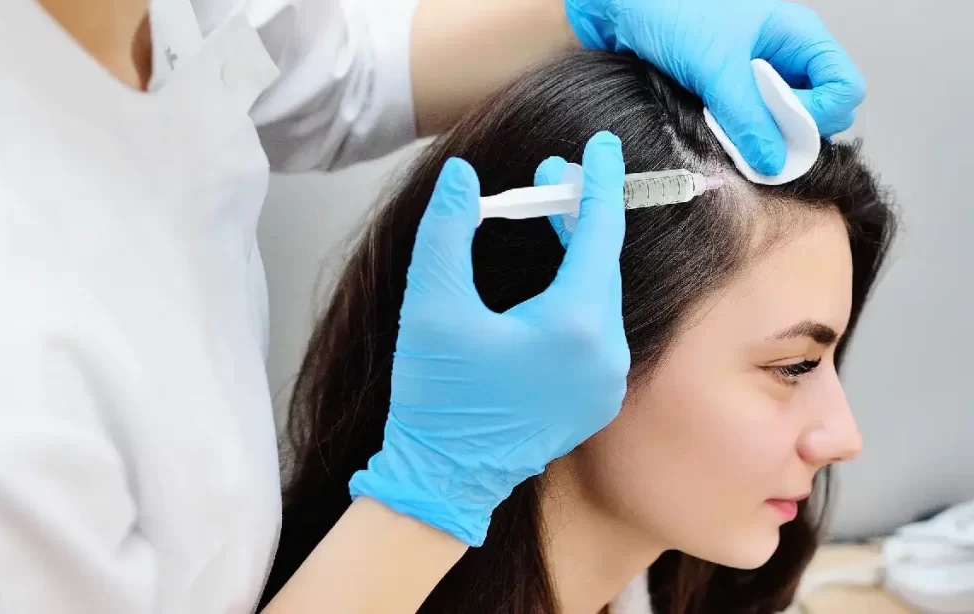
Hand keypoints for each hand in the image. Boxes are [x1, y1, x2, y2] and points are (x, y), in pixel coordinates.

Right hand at [348, 132, 629, 546]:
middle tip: (550, 177)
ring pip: (600, 296)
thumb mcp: (431, 304)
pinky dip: (579, 294)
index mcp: (574, 325)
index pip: (599, 233)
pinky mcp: (597, 398)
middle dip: (579, 214)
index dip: (596, 182)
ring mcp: (607, 381)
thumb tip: (460, 175)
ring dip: (579, 255)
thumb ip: (447, 230)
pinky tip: (551, 278)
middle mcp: (607, 353)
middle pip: (602, 263)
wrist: (444, 477)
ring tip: (548, 219)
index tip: (601, 144)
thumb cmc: (437, 396)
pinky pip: (597, 329)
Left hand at [565, 0, 864, 174]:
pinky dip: (733, 134)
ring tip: (723, 128)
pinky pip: (746, 124)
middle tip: (750, 137)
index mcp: (797, 36)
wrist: (619, 7)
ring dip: (757, 136)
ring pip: (779, 123)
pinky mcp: (726, 91)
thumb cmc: (671, 11)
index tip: (783, 130)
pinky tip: (709, 127)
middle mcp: (783, 56)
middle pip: (817, 112)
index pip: (845, 88)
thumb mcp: (716, 66)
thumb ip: (747, 116)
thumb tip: (775, 161)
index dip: (822, 116)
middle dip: (789, 133)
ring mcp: (755, 76)